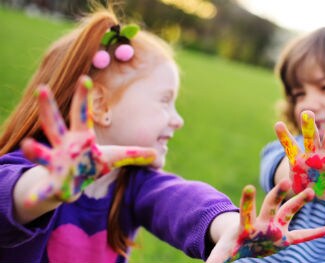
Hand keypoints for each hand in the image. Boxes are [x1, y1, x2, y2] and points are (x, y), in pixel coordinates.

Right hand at [20, 75, 156, 204]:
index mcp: (80, 136)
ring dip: (34, 150)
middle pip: (54, 123)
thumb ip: (132, 154)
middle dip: (48, 107)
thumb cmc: (89, 165)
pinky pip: (43, 189)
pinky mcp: (52, 183)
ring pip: (42, 154)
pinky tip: (28, 198)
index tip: (85, 78)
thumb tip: (156, 153)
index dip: (83, 96)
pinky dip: (37, 193)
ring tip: (26, 145)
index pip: (82, 113)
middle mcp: (63, 145)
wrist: (67, 186)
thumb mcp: (112, 158)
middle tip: (41, 89)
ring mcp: (55, 162)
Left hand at [207, 179, 324, 262]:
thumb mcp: (222, 254)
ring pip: (289, 212)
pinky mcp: (285, 238)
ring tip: (311, 192)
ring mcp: (276, 228)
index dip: (247, 200)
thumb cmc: (232, 245)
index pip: (247, 211)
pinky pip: (302, 236)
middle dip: (278, 193)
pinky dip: (314, 234)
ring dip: (299, 202)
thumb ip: (216, 261)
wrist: (244, 242)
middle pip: (272, 204)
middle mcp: (264, 222)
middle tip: (286, 180)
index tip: (249, 187)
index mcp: (247, 225)